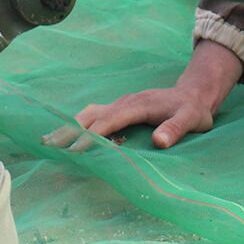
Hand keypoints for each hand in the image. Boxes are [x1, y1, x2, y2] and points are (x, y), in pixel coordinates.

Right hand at [52, 42, 243, 150]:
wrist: (194, 94)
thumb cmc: (192, 110)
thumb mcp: (191, 120)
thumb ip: (176, 129)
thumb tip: (159, 142)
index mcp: (138, 105)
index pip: (110, 121)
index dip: (93, 135)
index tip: (76, 150)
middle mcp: (125, 102)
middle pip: (92, 114)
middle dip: (70, 128)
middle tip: (49, 144)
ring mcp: (121, 103)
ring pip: (90, 112)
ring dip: (70, 125)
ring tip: (50, 140)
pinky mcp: (120, 107)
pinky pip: (95, 114)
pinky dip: (79, 124)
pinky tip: (69, 135)